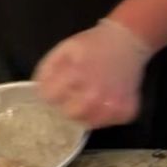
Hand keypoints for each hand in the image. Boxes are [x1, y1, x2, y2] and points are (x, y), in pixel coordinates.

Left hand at [35, 19, 151, 129]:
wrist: (127, 42)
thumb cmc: (93, 45)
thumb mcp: (64, 49)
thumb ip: (47, 71)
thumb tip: (39, 93)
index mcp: (76, 74)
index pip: (49, 98)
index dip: (50, 93)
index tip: (56, 88)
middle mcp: (95, 93)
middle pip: (69, 115)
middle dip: (67, 105)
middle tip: (74, 94)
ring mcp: (113, 105)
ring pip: (88, 123)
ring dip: (85, 113)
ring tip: (90, 97)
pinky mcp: (126, 111)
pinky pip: (107, 124)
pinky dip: (104, 116)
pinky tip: (105, 101)